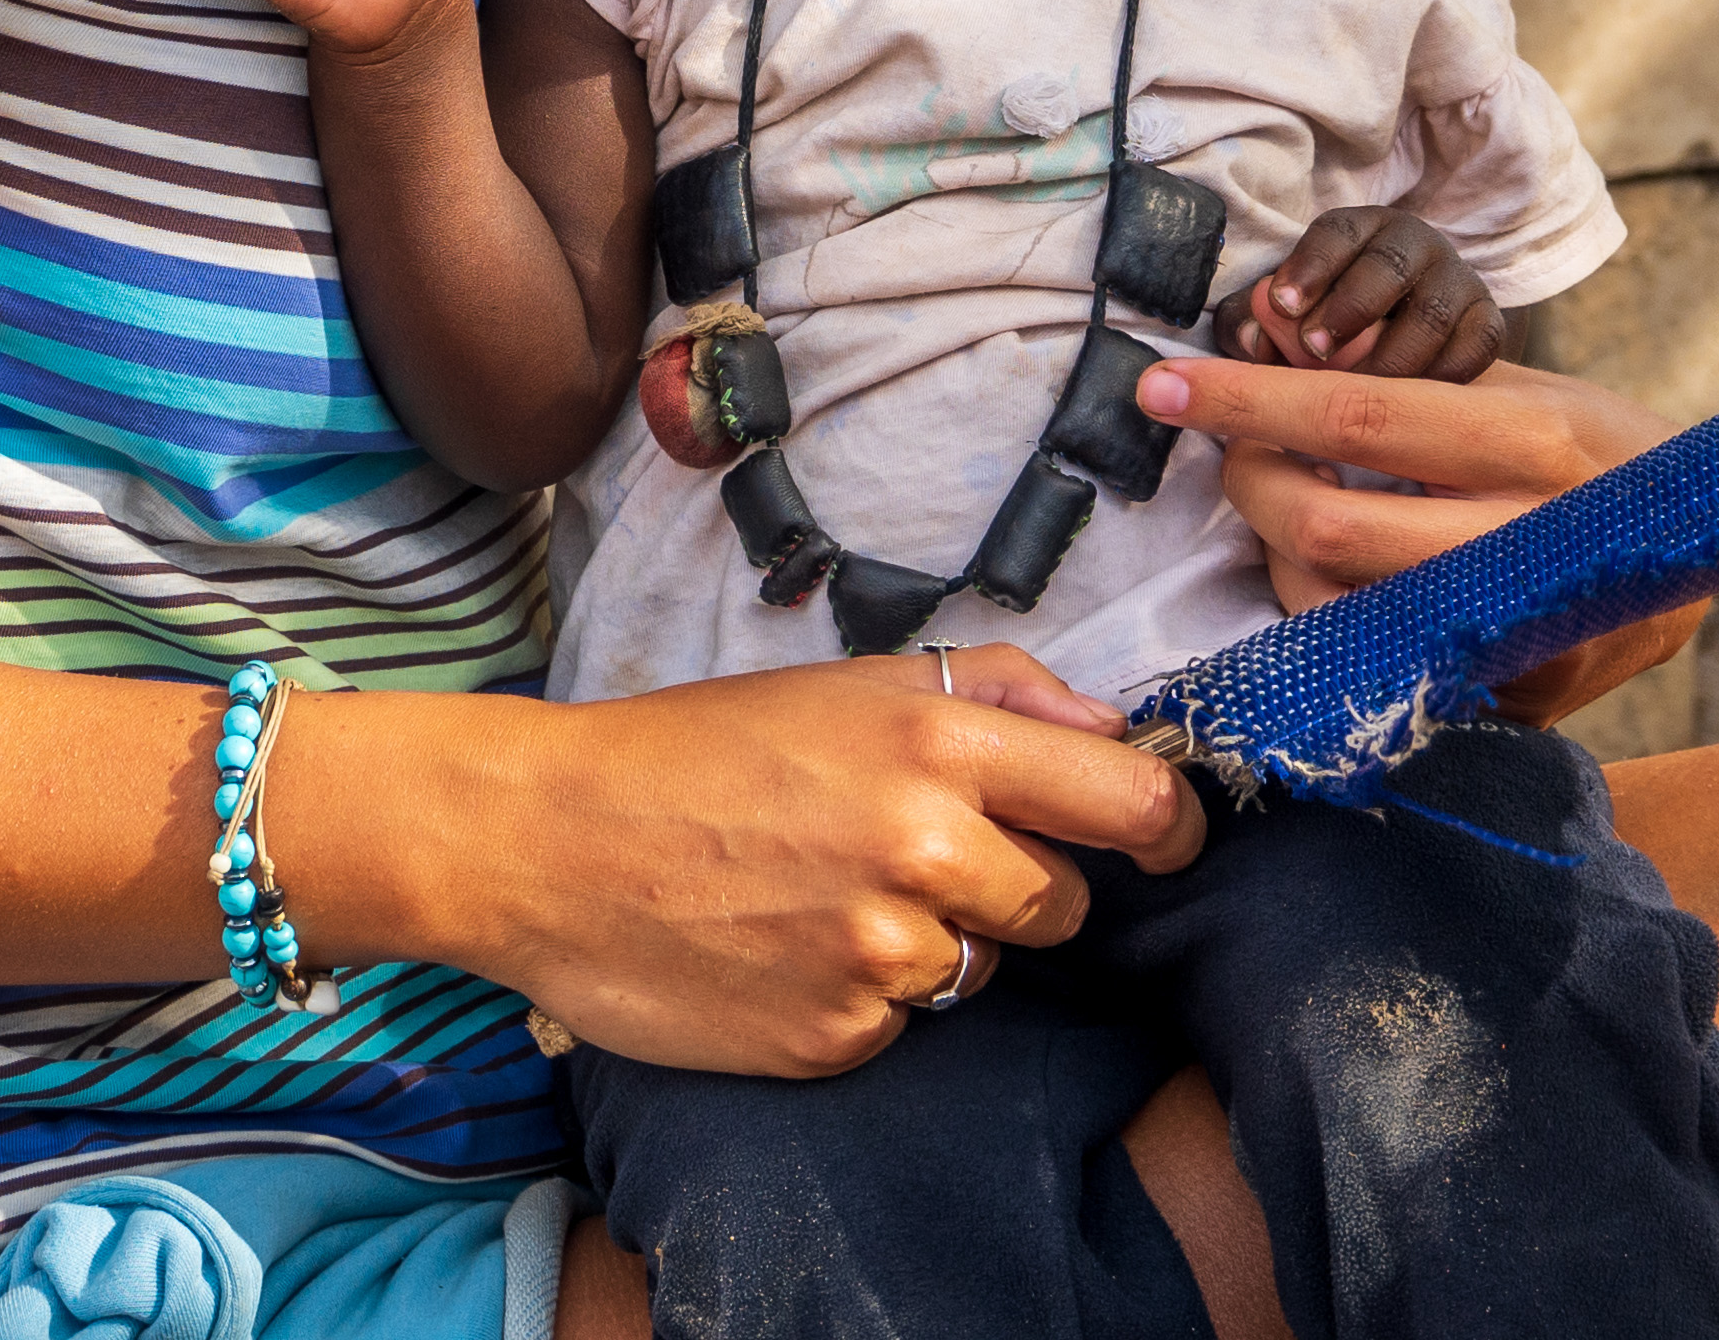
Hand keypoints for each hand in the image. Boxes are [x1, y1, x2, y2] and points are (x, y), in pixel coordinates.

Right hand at [352, 649, 1199, 1080]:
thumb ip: (997, 695)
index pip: (1133, 801)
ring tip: (829, 895)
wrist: (549, 841)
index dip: (1170, 825)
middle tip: (921, 853)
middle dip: (1020, 883)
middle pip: (1068, 900)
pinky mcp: (840, 1036)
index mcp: (937, 741)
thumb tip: (1116, 730)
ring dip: (937, 941)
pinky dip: (862, 995)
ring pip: (985, 967)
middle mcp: (926, 848)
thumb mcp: (849, 683)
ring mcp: (882, 953)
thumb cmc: (697, 751)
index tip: (1164, 838)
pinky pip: (904, 1023)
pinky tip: (787, 947)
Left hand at [1139, 352, 1702, 728]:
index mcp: (1537, 443)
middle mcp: (1530, 542)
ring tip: (1291, 505)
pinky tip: (1338, 572)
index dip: (1248, 401)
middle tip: (1232, 451)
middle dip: (1249, 484)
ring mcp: (1523, 635)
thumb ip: (1410, 376)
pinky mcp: (1513, 699)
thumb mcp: (1525, 388)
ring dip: (1278, 555)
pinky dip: (1329, 614)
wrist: (1710, 552)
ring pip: (1334, 610)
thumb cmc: (1593, 446)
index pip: (1356, 419)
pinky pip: (1376, 661)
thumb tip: (1269, 339)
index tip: (1163, 384)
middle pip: (1328, 531)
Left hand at [1233, 207, 1505, 379]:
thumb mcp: (1290, 314)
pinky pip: (1475, 348)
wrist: (1415, 342)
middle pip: (1389, 264)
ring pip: (1433, 311)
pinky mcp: (1487, 325)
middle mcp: (1416, 247)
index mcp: (1362, 230)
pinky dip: (1442, 377)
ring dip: (1390, 353)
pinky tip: (1410, 407)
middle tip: (1313, 350)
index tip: (1281, 304)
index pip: (1338, 232)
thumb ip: (1260, 322)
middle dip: (1349, 307)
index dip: (1310, 266)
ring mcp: (1457, 284)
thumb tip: (1249, 338)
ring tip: (1354, 390)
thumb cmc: (1331, 324)